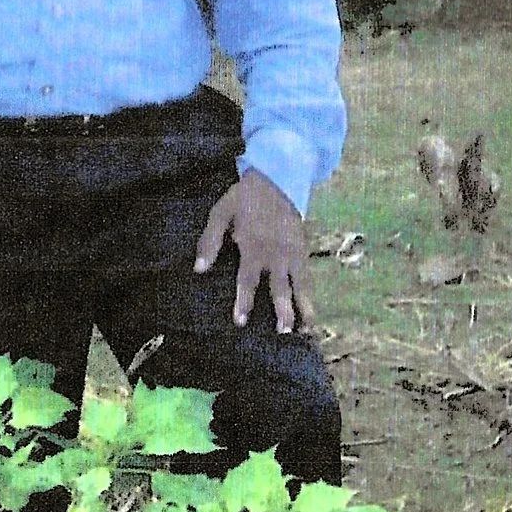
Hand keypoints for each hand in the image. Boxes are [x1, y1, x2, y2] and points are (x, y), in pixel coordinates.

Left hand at [195, 170, 315, 333]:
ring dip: (302, 307)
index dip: (244, 301)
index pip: (247, 279)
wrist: (277, 178)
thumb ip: (210, 241)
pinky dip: (310, 294)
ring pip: (299, 285)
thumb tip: (199, 269)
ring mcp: (291, 253)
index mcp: (252, 246)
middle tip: (283, 333)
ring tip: (306, 330)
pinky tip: (312, 312)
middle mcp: (274, 254)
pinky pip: (307, 276)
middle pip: (278, 287)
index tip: (241, 322)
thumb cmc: (245, 198)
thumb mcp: (221, 213)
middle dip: (282, 311)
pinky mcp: (303, 250)